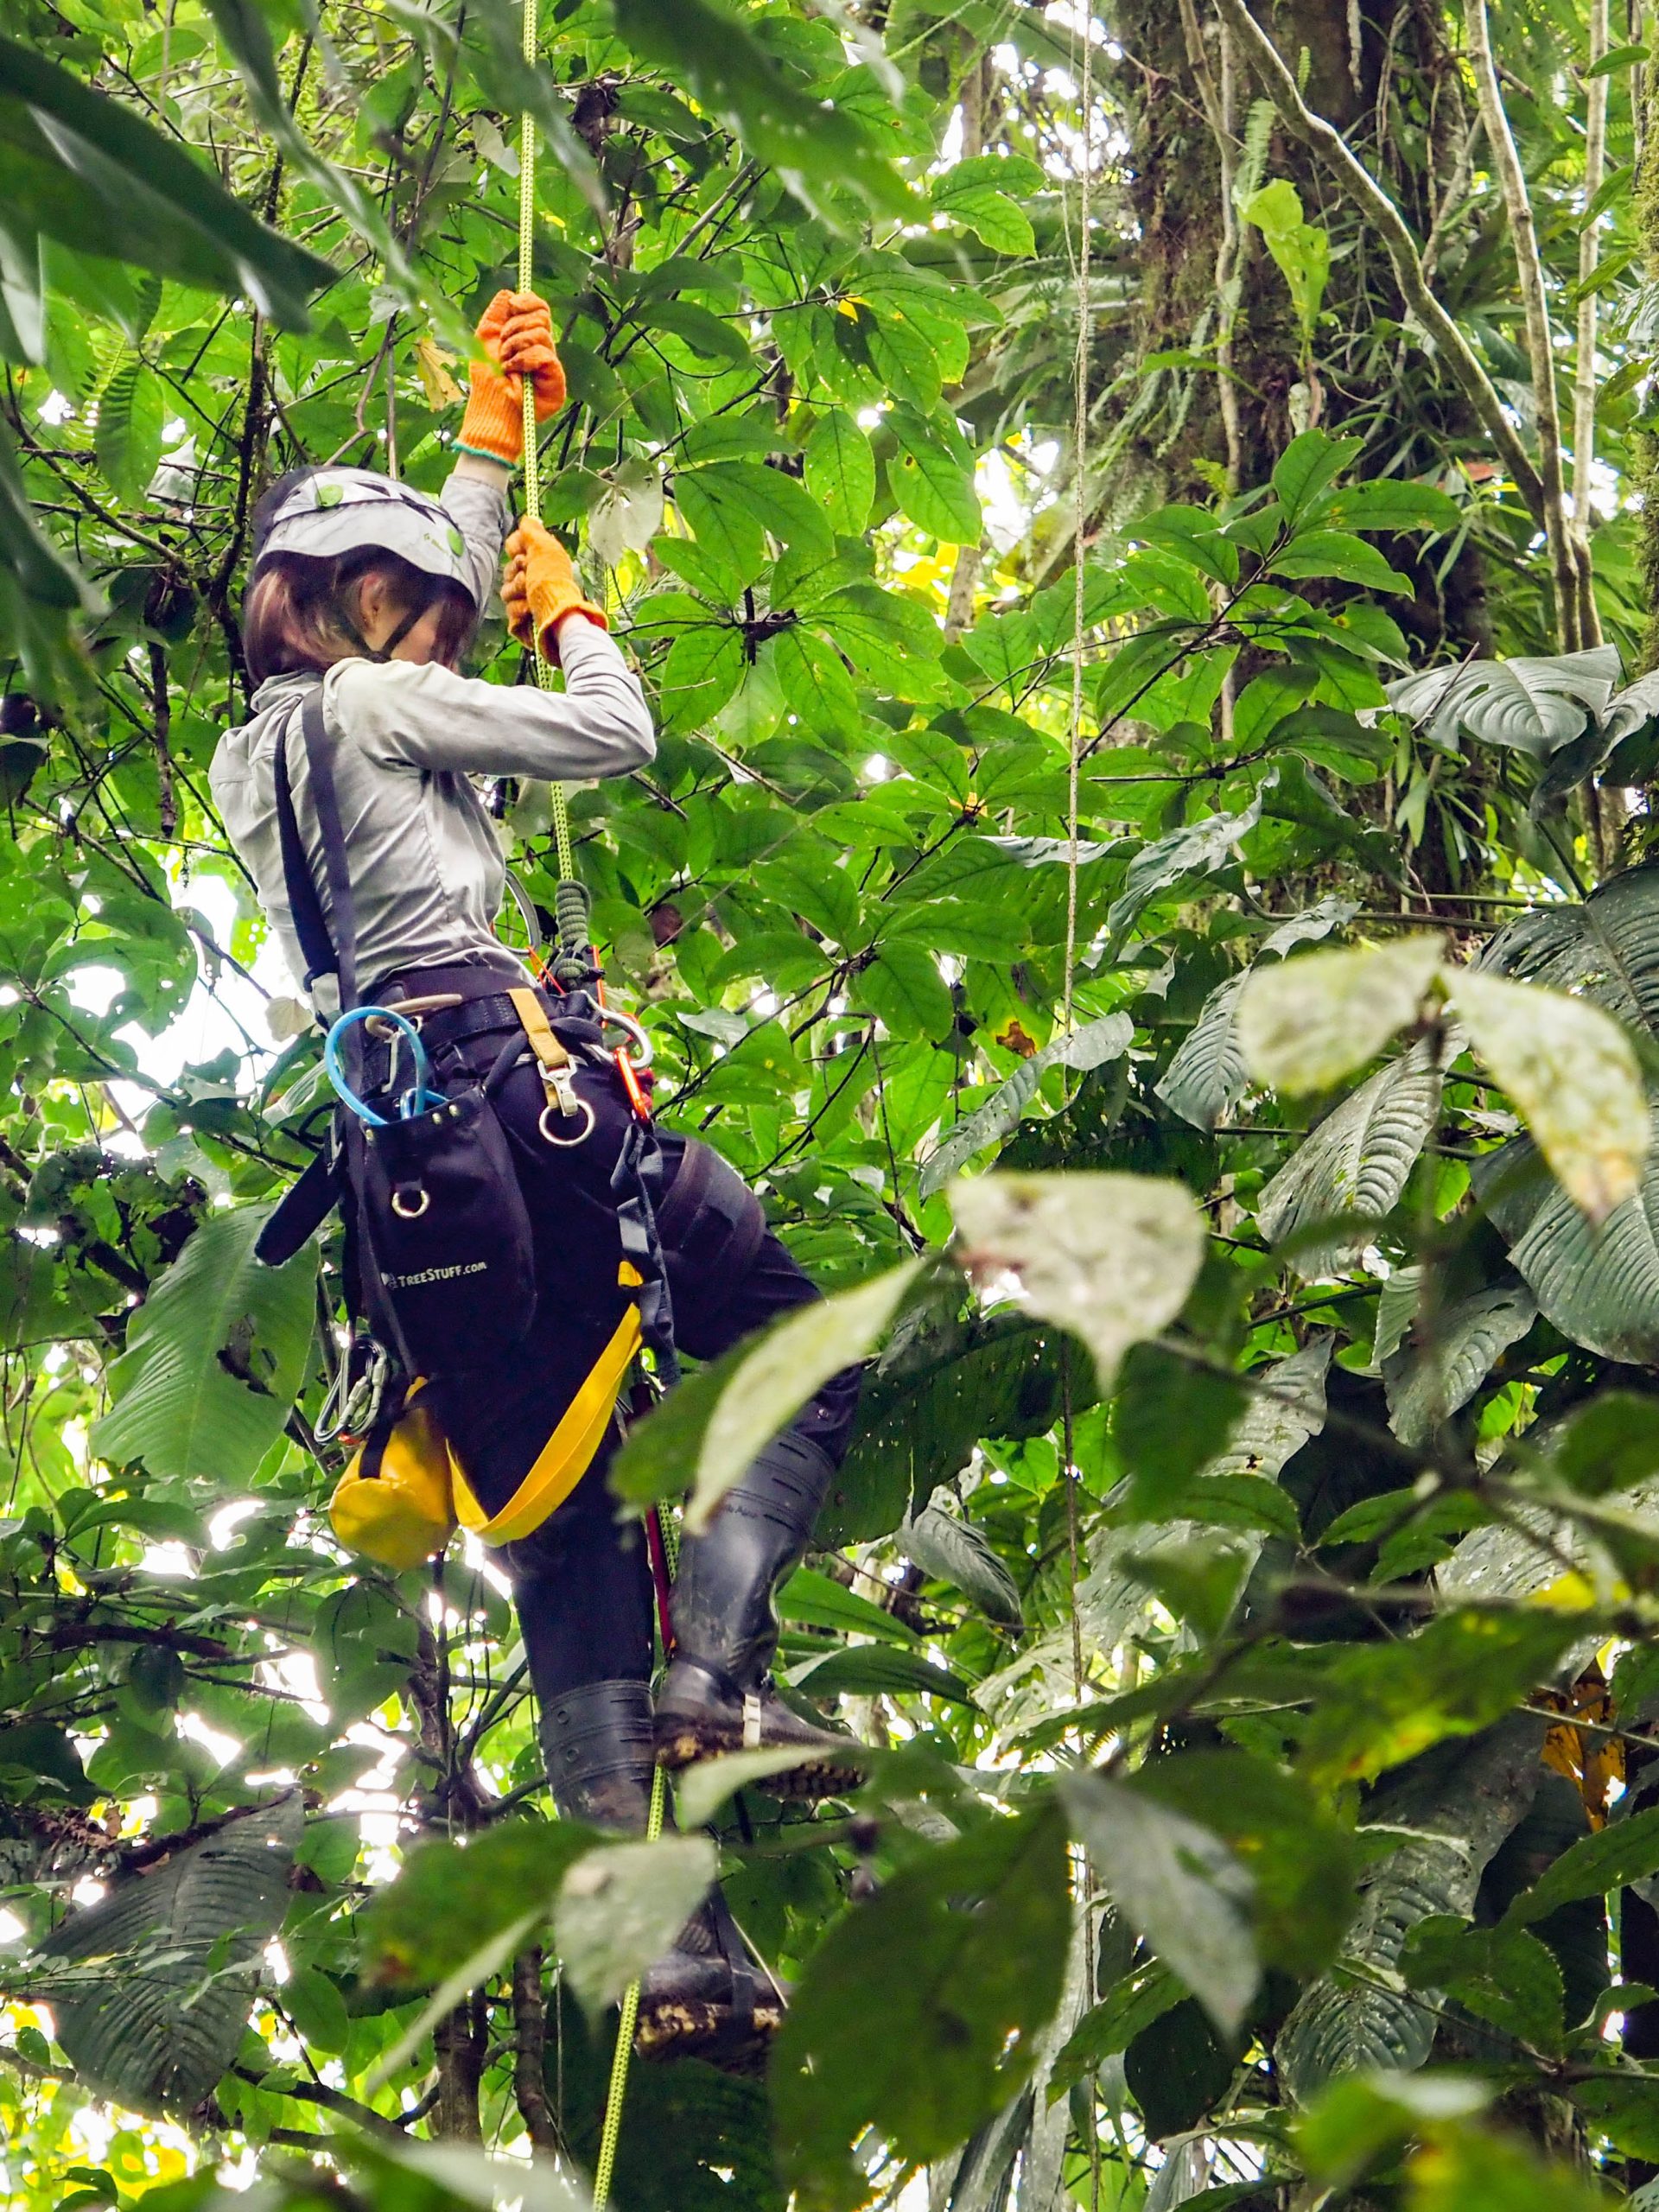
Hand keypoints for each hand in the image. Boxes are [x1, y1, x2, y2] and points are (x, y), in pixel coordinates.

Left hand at [456, 290, 565, 465]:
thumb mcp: (485, 337)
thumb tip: (510, 293)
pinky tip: (514, 371)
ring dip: (516, 346)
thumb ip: (497, 313)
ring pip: (541, 333)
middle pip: (542, 316)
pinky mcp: (556, 379)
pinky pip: (545, 354)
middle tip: (503, 346)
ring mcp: (550, 363)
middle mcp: (542, 347)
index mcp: (527, 336)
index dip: (529, 302)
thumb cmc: (487, 378)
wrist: (490, 406)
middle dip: (516, 327)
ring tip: (506, 363)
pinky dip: (525, 359)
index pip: (539, 309)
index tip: (513, 307)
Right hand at [503, 517, 606, 663]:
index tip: (523, 554)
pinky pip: (509, 611)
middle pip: (506, 570)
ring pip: (505, 591)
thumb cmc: (553, 580)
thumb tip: (527, 518)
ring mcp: (526, 600)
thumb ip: (534, 532)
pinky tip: (529, 610)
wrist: (556, 613)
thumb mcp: (546, 549)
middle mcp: (531, 578)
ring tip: (530, 595)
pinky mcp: (522, 620)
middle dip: (516, 574)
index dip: (515, 550)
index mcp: (538, 560)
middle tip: (529, 577)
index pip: (512, 547)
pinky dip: (519, 610)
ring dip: (517, 591)